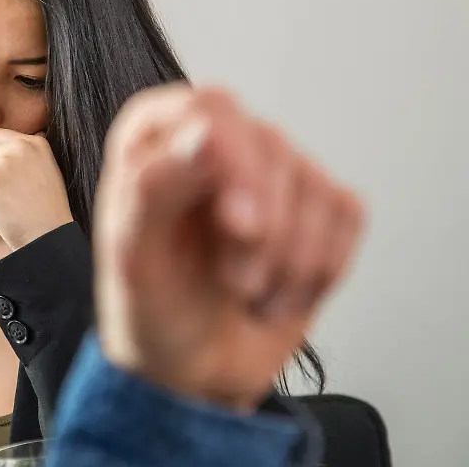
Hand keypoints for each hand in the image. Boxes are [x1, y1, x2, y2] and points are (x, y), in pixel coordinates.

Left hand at [93, 84, 364, 411]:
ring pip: (315, 186)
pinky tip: (279, 293)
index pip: (212, 108)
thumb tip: (205, 132)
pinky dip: (320, 270)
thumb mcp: (132, 258)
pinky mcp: (317, 207)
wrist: (192, 372)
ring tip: (245, 293)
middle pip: (270, 147)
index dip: (234, 160)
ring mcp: (271, 171)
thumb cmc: (150, 309)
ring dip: (286, 262)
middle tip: (233, 281)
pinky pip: (347, 215)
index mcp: (156, 139)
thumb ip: (154, 188)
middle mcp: (216, 142)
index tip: (237, 223)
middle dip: (261, 230)